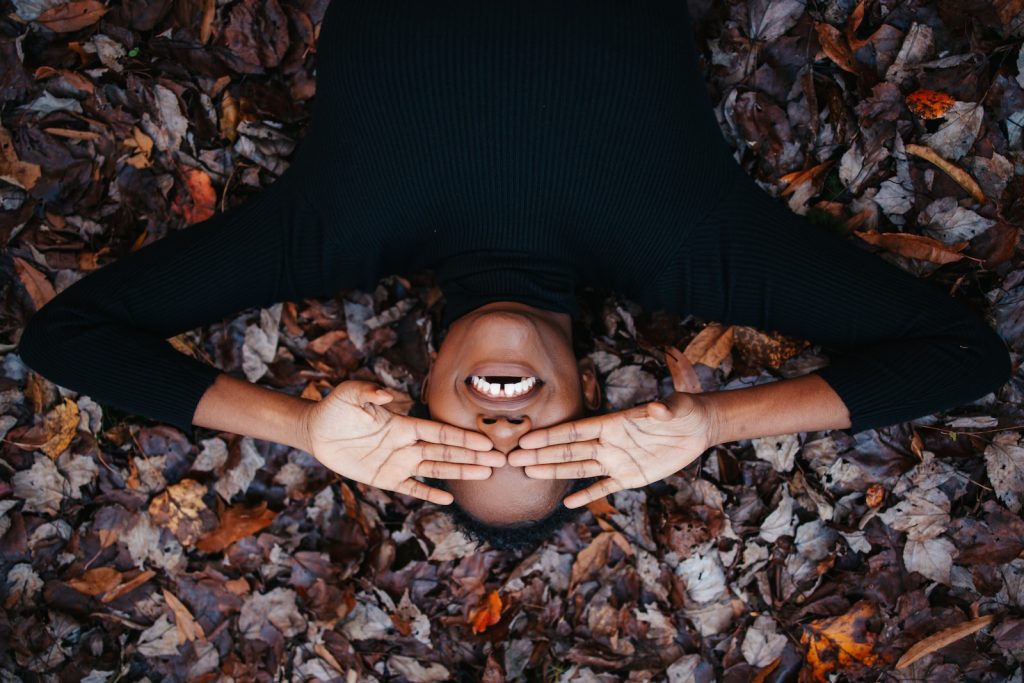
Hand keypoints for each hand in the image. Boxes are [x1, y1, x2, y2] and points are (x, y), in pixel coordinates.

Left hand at [301, 380, 500, 503]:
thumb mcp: (350, 393)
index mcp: (403, 424)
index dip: (462, 438)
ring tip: (485, 474)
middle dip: (472, 456)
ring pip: (436, 469)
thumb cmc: (336, 408)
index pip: (439, 433)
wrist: (317, 430)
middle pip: (446, 452)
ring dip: (460, 472)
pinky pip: (411, 488)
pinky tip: (448, 499)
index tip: (485, 441)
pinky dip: (429, 494)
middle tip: (499, 460)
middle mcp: (406, 444)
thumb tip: (389, 396)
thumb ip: (369, 391)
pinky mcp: (384, 479)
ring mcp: (397, 463)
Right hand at [507, 348, 716, 507]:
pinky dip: (588, 495)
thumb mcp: (677, 407)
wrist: (697, 427)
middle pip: (568, 450)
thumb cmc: (684, 410)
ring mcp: (617, 461)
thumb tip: (657, 409)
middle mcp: (609, 443)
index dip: (551, 435)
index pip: (576, 430)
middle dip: (541, 454)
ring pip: (579, 467)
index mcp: (613, 423)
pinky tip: (568, 502)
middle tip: (513, 459)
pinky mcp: (631, 477)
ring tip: (529, 473)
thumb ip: (663, 410)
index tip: (527, 439)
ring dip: (554, 470)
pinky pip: (604, 488)